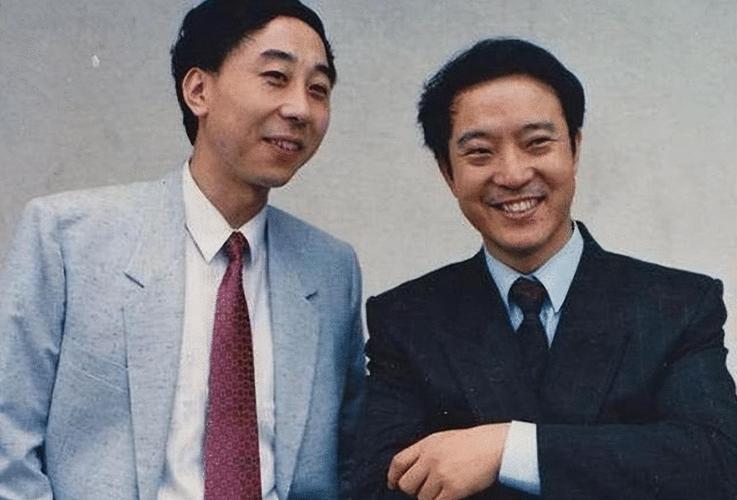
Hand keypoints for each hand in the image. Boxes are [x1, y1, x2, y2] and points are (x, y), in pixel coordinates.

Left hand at [387, 423, 509, 499]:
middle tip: (423, 490)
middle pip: (406, 484)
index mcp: (426, 445)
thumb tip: (409, 470)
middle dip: (412, 490)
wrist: (494, 446)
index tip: (392, 485)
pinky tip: (448, 497)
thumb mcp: (442, 439)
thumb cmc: (470, 443)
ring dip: (429, 498)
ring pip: (422, 497)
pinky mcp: (454, 489)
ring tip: (441, 490)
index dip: (392, 476)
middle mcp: (430, 459)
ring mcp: (441, 474)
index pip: (398, 462)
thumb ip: (425, 452)